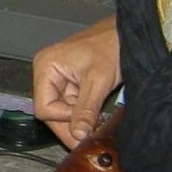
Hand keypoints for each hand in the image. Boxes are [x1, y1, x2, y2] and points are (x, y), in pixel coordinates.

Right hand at [31, 15, 119, 146]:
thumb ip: (86, 110)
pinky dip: (84, 112)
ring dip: (79, 119)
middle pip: (51, 111)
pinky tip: (96, 117)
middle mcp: (47, 73)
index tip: (85, 122)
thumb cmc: (111, 46)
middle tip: (89, 137)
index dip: (63, 119)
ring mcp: (58, 78)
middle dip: (70, 123)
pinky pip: (72, 104)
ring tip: (96, 125)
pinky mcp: (71, 82)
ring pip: (62, 110)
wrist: (127, 34)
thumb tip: (78, 136)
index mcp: (45, 67)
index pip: (44, 108)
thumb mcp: (98, 81)